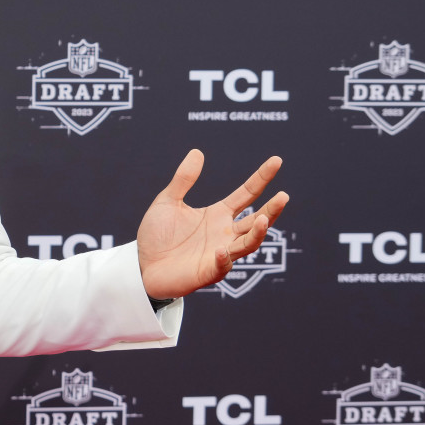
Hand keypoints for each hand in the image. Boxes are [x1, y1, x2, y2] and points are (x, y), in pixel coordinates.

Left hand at [137, 149, 287, 299]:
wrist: (141, 264)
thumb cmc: (157, 235)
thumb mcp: (168, 201)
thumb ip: (183, 179)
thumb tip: (197, 152)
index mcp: (218, 215)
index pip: (246, 194)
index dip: (261, 178)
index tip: (276, 161)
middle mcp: (224, 234)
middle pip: (256, 221)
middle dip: (271, 210)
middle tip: (284, 196)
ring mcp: (219, 254)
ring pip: (247, 245)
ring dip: (257, 234)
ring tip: (263, 220)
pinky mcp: (207, 272)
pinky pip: (221, 267)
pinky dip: (223, 259)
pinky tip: (221, 250)